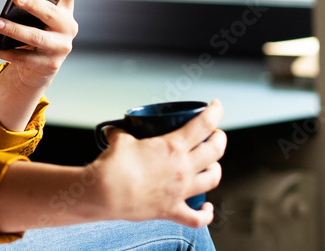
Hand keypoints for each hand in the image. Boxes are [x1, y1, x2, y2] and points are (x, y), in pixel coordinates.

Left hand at [0, 0, 90, 90]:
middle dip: (32, 4)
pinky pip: (19, 57)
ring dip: (11, 29)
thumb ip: (34, 2)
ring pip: (33, 37)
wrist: (40, 70)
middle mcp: (67, 28)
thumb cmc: (37, 32)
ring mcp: (58, 49)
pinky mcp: (46, 66)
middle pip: (49, 13)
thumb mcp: (38, 17)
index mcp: (65, 10)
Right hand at [89, 99, 226, 227]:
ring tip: (211, 164)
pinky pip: (197, 218)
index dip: (215, 112)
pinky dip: (205, 213)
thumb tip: (115, 131)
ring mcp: (180, 191)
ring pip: (213, 179)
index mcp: (173, 147)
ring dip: (216, 169)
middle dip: (219, 139)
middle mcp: (183, 169)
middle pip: (215, 150)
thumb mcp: (119, 140)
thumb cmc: (114, 166)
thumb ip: (120, 133)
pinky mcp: (172, 210)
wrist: (105, 194)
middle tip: (215, 134)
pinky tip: (206, 207)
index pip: (204, 124)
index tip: (216, 106)